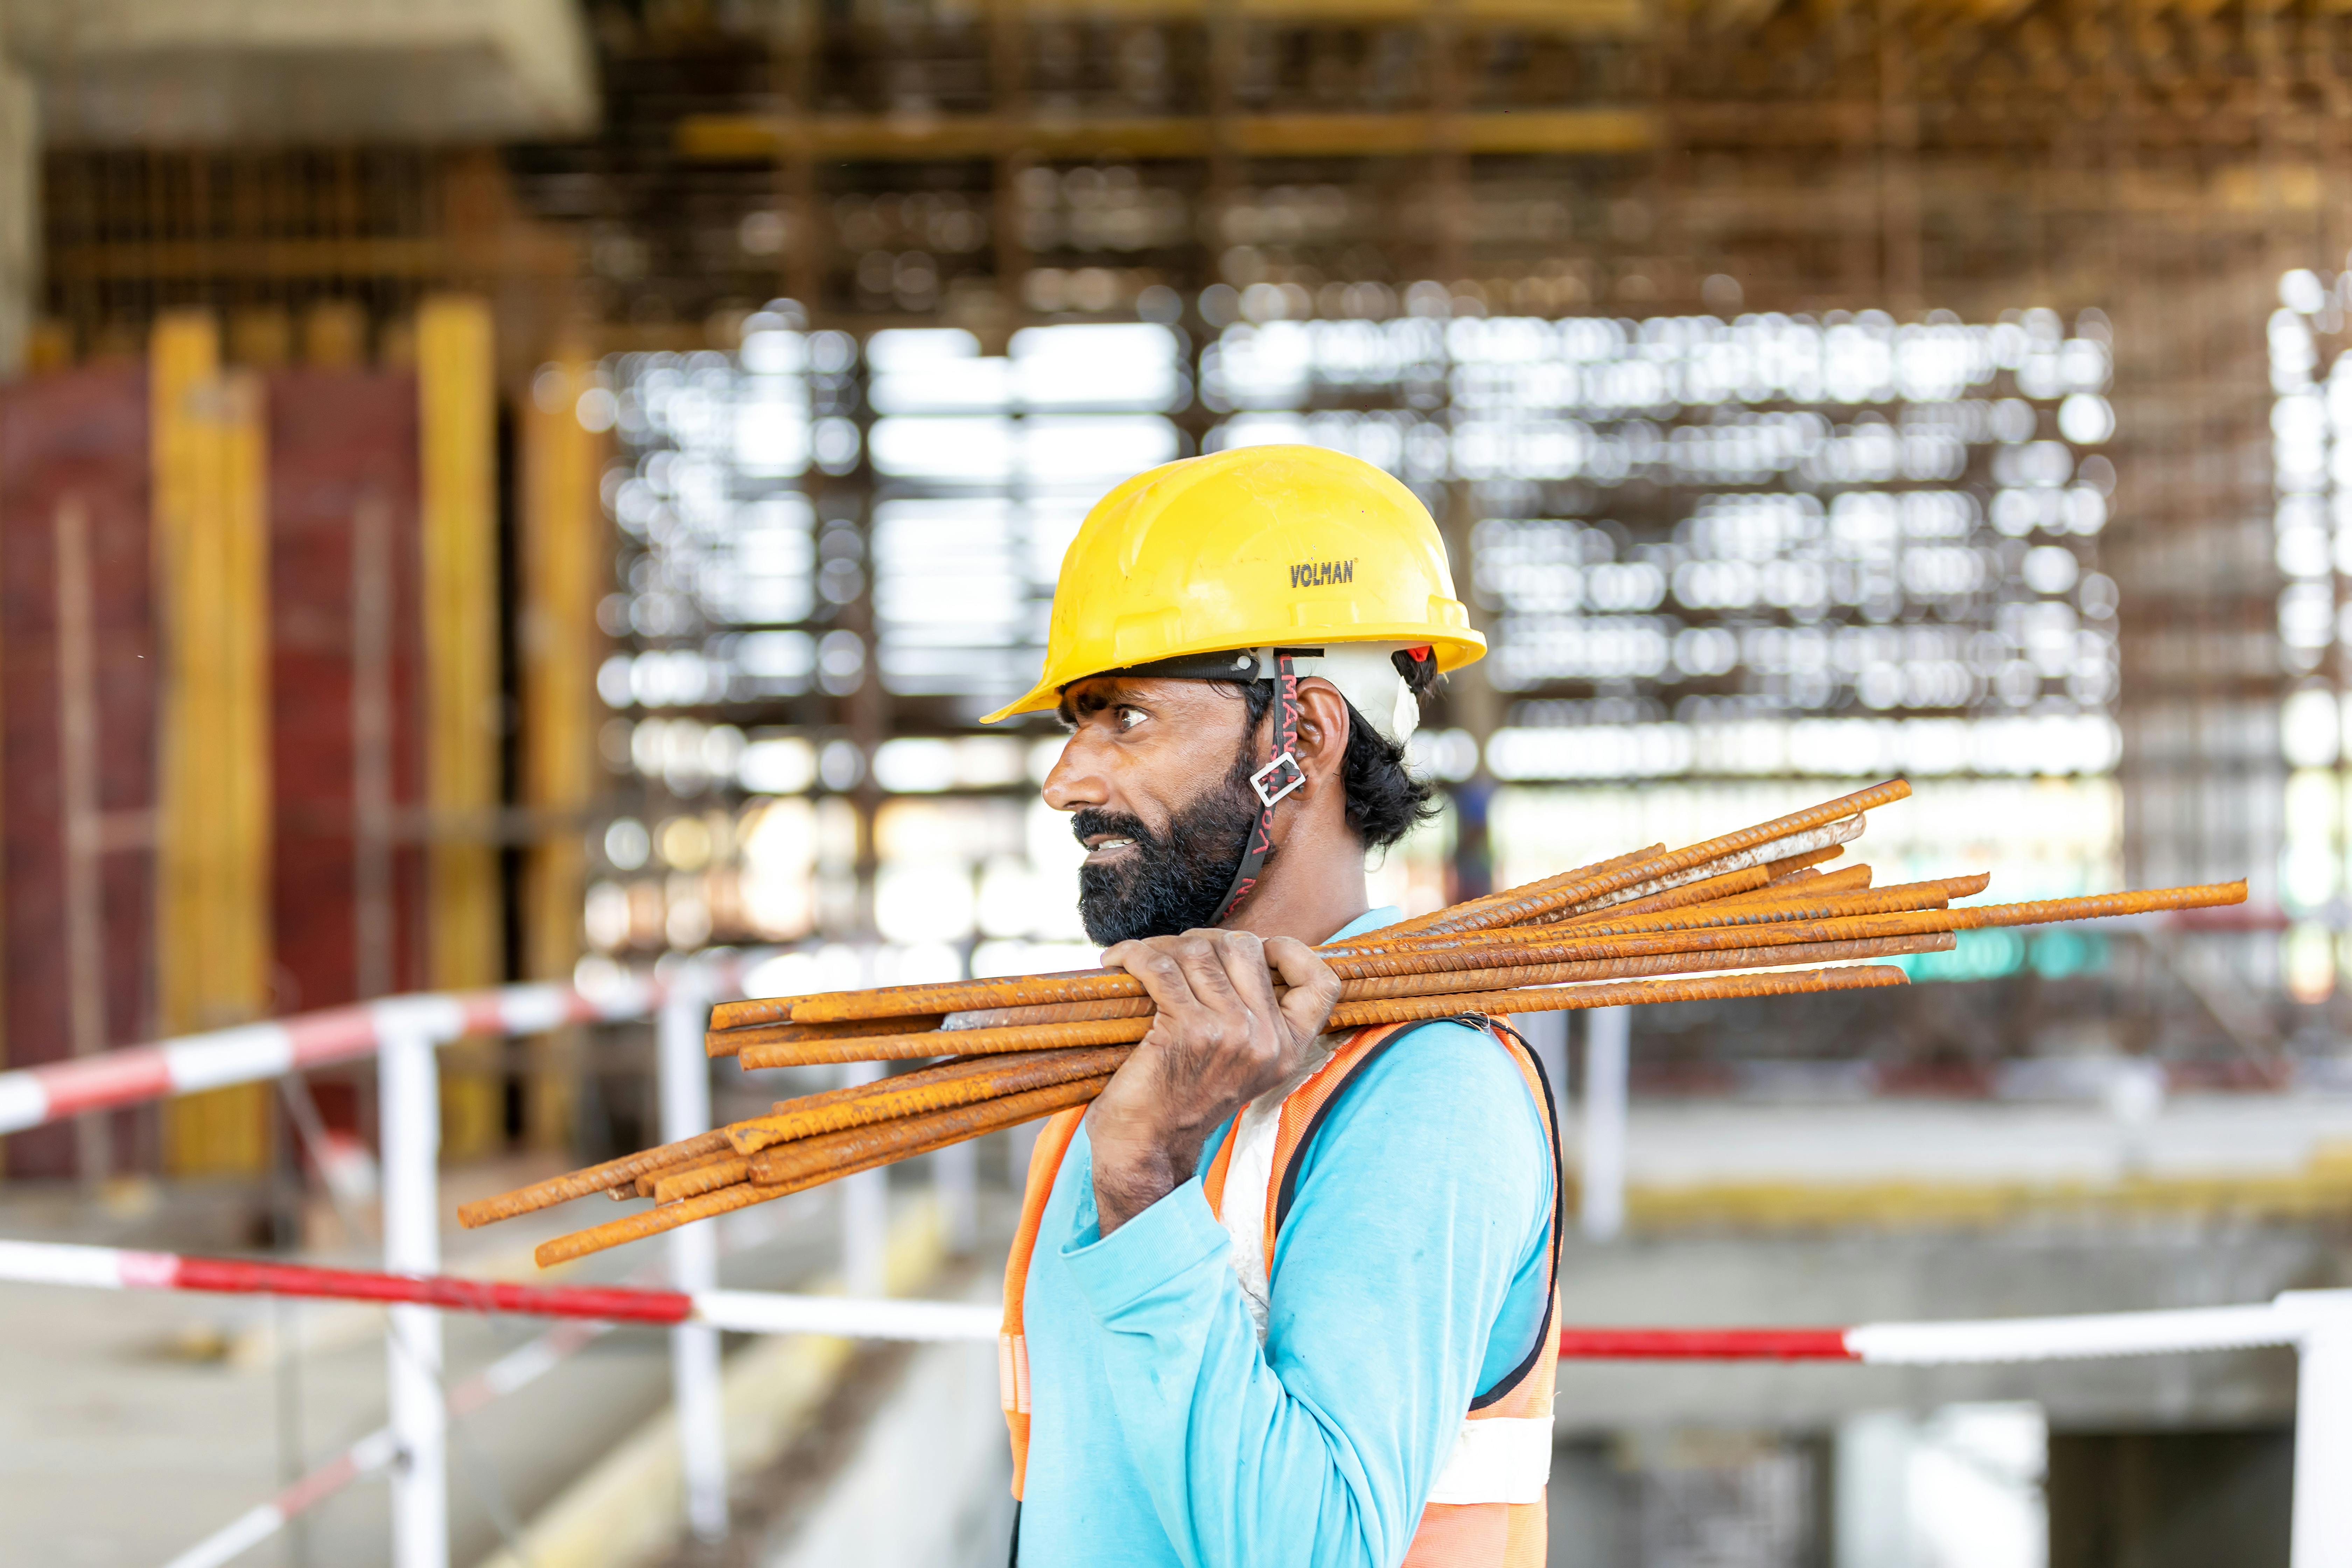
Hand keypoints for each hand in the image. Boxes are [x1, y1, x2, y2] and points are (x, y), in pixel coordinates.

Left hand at [1086, 929, 1341, 1234]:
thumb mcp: (1242, 1062)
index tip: (1259, 947)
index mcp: (1289, 1048)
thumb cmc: (1185, 1095)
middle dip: (1204, 940)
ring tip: (1140, 959)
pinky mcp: (1186, 1030)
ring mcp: (1229, 1033)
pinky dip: (1134, 954)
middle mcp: (1267, 1041)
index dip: (1293, 952)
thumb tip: (1241, 948)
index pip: (1321, 984)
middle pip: (1245, 947)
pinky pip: (1160, 966)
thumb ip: (1256, 1016)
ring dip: (1160, 946)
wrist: (1146, 1144)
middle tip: (1173, 954)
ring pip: (1199, 951)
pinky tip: (1118, 962)